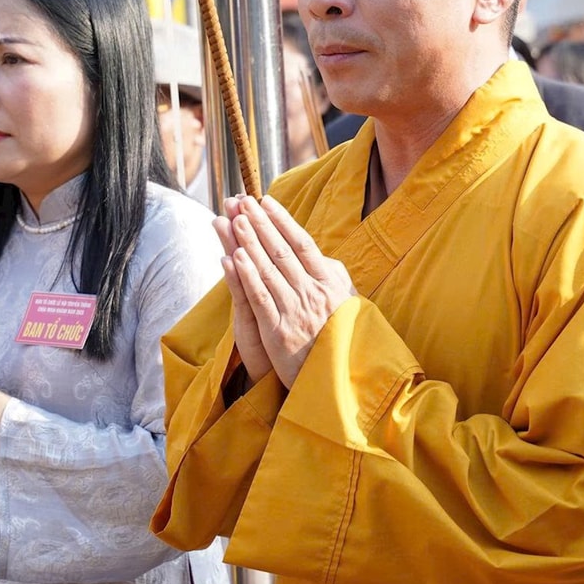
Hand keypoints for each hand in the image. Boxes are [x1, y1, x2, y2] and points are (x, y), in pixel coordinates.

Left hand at [218, 195, 353, 387]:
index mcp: (330, 284)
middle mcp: (313, 294)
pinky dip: (246, 277)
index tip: (266, 200)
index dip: (282, 220)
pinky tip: (233, 258)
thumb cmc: (346, 342)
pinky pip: (260, 299)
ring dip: (250, 242)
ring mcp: (295, 312)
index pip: (302, 244)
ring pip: (268, 270)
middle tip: (242, 201)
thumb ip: (336, 280)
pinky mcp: (279, 333)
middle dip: (260, 223)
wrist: (345, 383)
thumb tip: (324, 259)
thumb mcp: (350, 305)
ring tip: (235, 219)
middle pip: (281, 251)